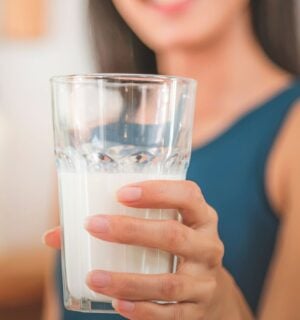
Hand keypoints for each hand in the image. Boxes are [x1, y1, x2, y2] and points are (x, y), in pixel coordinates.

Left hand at [44, 180, 223, 319]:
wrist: (210, 288)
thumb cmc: (174, 247)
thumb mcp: (162, 226)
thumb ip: (119, 223)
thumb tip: (55, 235)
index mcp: (201, 217)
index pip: (187, 195)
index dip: (158, 192)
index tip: (121, 193)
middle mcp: (208, 246)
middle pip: (174, 236)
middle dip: (132, 231)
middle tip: (94, 226)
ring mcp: (205, 280)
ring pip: (169, 282)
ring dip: (128, 280)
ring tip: (93, 277)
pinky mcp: (197, 309)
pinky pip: (171, 314)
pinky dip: (143, 310)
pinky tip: (117, 303)